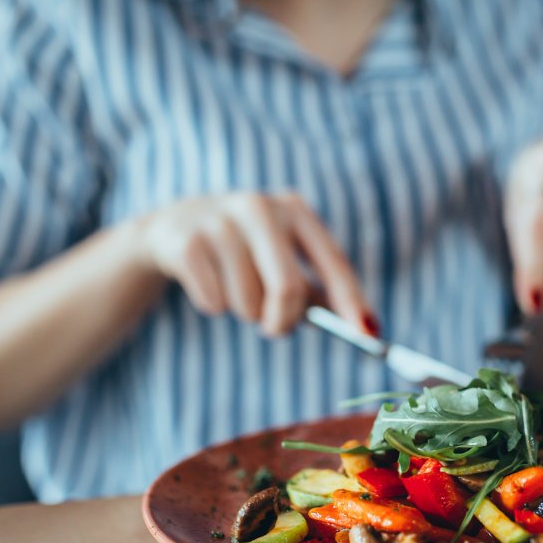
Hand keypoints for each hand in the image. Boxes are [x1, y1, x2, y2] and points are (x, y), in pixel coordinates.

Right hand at [138, 192, 376, 336]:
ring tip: (234, 288)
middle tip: (273, 329)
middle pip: (288, 289)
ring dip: (244, 312)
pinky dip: (214, 306)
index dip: (352, 301)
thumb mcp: (283, 259)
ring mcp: (220, 222)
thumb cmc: (246, 252)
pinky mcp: (187, 242)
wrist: (174, 228)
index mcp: (294, 210)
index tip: (368, 335)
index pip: (333, 261)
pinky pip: (214, 302)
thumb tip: (364, 328)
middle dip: (283, 321)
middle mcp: (260, 207)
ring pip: (248, 302)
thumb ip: (317, 292)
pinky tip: (207, 282)